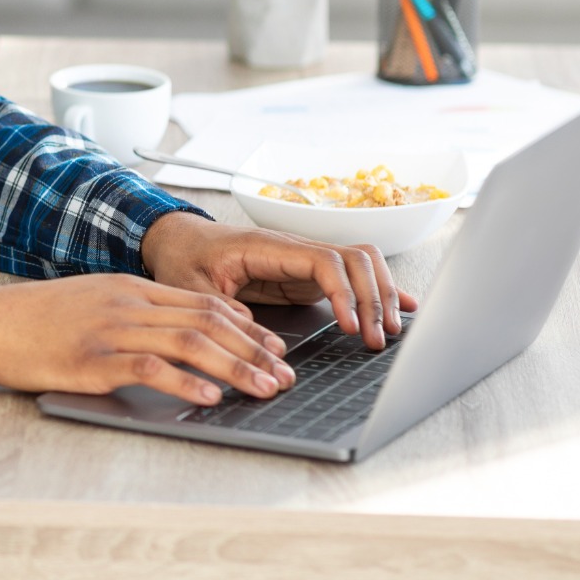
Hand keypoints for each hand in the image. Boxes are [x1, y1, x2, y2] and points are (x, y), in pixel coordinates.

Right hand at [0, 273, 296, 405]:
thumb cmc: (36, 320)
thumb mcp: (93, 302)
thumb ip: (138, 312)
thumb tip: (184, 331)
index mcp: (131, 288)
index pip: (204, 300)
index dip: (247, 325)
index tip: (275, 348)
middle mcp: (127, 303)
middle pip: (207, 320)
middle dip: (254, 349)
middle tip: (284, 375)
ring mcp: (110, 330)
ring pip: (189, 342)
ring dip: (234, 368)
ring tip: (264, 389)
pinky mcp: (91, 359)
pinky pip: (148, 368)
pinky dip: (184, 382)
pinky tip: (209, 396)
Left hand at [139, 212, 417, 349]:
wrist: (178, 240)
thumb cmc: (184, 258)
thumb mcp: (190, 286)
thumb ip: (222, 309)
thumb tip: (260, 337)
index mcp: (269, 247)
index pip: (324, 261)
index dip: (344, 293)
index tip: (349, 326)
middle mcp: (294, 249)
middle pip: (355, 259)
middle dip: (373, 297)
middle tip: (377, 339)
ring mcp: (304, 261)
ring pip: (360, 264)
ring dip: (380, 294)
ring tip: (389, 331)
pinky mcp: (306, 275)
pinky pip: (351, 276)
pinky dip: (378, 289)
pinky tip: (401, 306)